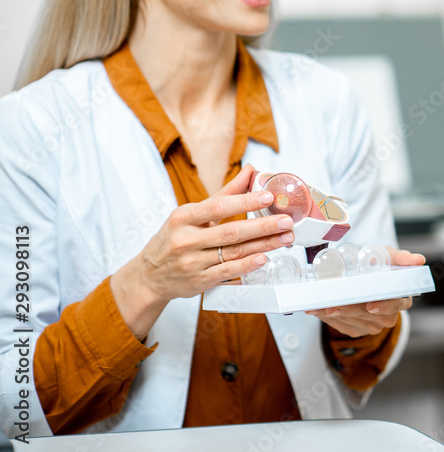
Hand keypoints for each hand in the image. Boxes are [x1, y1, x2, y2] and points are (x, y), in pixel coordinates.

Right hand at [110, 164, 294, 337]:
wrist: (149, 276)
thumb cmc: (174, 239)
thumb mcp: (191, 214)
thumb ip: (224, 194)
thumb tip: (250, 171)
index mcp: (183, 217)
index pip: (218, 207)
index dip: (244, 201)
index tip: (268, 196)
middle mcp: (186, 240)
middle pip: (231, 232)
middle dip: (263, 226)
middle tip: (286, 221)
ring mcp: (193, 262)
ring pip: (234, 252)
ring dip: (264, 245)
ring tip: (285, 237)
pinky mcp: (200, 280)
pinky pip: (228, 272)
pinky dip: (248, 265)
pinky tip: (264, 258)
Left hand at [305, 247, 425, 337]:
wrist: (367, 278)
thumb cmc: (381, 265)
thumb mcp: (391, 257)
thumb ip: (403, 257)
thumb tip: (419, 259)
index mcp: (402, 298)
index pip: (396, 304)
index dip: (384, 306)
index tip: (370, 305)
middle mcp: (389, 316)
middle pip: (369, 315)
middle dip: (348, 310)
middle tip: (331, 304)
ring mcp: (373, 326)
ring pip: (353, 322)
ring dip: (333, 314)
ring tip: (317, 304)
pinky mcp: (357, 330)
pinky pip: (342, 327)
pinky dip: (327, 318)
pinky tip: (316, 309)